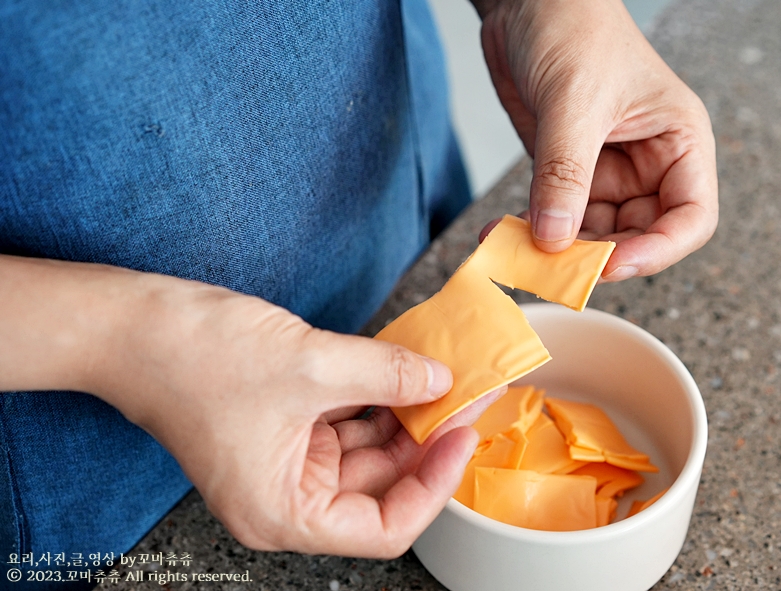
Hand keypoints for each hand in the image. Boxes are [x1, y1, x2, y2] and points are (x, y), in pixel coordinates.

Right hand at [85, 276, 489, 557]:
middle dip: (423, 439)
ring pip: (366, 449)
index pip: (383, 527)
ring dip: (403, 413)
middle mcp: (285, 496)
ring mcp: (285, 460)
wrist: (133, 324)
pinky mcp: (284, 425)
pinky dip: (374, 396)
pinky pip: (345, 419)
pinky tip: (401, 367)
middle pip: (379, 485)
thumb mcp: (310, 365)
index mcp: (283, 512)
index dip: (433, 486)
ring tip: (439, 377)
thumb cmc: (196, 358)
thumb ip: (386, 375)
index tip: (461, 437)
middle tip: (463, 395)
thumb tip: (439, 381)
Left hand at [474, 0, 717, 280]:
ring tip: (516, 251)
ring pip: (590, 233)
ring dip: (555, 249)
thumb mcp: (575, 101)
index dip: (657, 251)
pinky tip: (501, 234)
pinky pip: (554, 216)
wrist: (528, 1)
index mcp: (678, 142)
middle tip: (552, 267)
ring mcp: (604, 171)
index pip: (689, 218)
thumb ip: (565, 174)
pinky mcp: (564, 172)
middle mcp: (647, 164)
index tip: (610, 265)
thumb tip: (554, 239)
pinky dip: (530, 231)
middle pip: (635, 235)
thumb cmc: (575, 26)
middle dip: (596, 255)